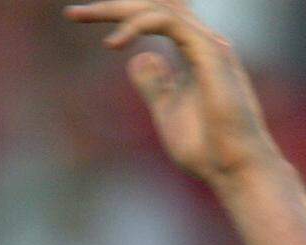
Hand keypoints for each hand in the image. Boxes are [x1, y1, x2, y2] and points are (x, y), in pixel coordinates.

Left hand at [64, 1, 281, 185]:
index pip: (155, 18)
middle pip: (156, 5)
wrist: (234, 168)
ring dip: (119, 9)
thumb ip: (155, 84)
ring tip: (84, 17)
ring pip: (161, 7)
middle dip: (113, 5)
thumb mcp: (167, 110)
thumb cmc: (206, 148)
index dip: (119, 14)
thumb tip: (139, 58)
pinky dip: (138, 26)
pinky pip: (169, 23)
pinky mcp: (210, 53)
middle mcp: (203, 43)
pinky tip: (113, 43)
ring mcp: (209, 46)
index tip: (80, 18)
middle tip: (72, 13)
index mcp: (194, 53)